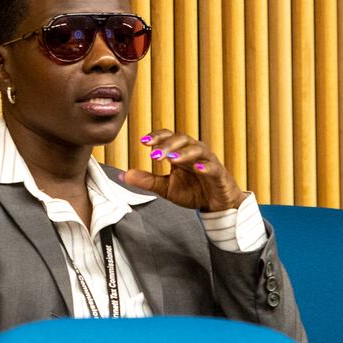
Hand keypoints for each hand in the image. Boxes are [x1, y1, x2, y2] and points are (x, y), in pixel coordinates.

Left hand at [122, 129, 244, 211]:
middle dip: (167, 144)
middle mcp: (194, 152)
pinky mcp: (219, 174)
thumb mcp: (165, 188)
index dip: (157, 137)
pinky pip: (213, 167)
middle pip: (182, 139)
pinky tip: (198, 168)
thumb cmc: (193, 191)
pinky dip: (205, 167)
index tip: (143, 142)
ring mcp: (208, 161)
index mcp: (180, 152)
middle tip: (154, 154)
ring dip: (183, 153)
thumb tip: (123, 175)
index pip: (168, 137)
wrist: (216, 205)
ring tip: (171, 159)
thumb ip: (146, 180)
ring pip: (197, 149)